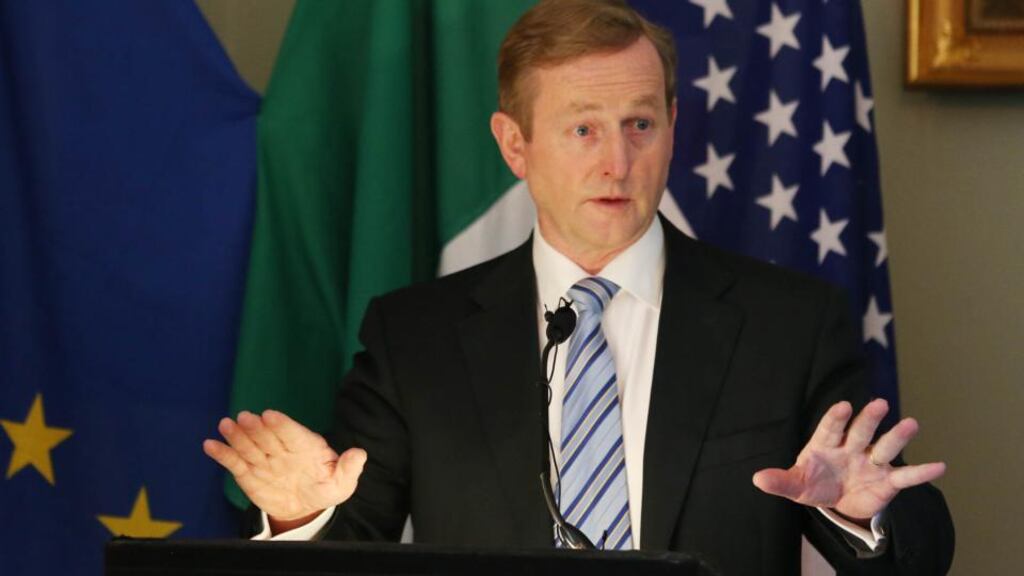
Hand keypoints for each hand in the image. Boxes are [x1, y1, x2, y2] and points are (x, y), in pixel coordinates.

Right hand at [203, 410, 365, 524]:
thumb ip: (349, 468)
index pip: (293, 433)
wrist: (304, 506)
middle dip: (257, 427)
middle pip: (268, 436)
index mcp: (307, 446)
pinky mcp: (248, 473)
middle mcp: (282, 449)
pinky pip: (234, 463)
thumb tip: (360, 453)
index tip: (270, 415)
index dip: (282, 425)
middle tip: (245, 418)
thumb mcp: (342, 483)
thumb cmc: (325, 488)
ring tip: (225, 425)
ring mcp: (264, 459)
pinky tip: (210, 445)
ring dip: (236, 435)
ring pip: (249, 445)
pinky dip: (222, 454)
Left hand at [752, 399, 945, 522]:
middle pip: (861, 430)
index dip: (836, 418)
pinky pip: (906, 476)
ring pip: (886, 447)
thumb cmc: (814, 483)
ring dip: (898, 437)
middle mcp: (852, 447)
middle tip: (879, 404)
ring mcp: (872, 462)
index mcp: (826, 444)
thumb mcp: (796, 485)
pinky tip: (940, 466)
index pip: (830, 428)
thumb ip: (779, 481)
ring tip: (912, 423)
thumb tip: (757, 479)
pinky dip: (922, 472)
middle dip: (869, 419)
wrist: (837, 500)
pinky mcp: (887, 481)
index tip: (843, 406)